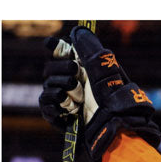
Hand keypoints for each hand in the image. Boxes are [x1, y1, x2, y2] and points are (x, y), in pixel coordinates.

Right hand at [39, 27, 160, 161]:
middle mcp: (72, 84)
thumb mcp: (107, 74)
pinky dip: (51, 103)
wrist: (114, 129)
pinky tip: (63, 105)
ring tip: (73, 92)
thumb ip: (93, 52)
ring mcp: (65, 101)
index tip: (52, 45)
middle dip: (60, 69)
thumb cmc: (115, 102)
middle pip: (50, 69)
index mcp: (83, 71)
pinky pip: (45, 105)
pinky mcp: (60, 117)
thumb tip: (78, 32)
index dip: (56, 48)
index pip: (61, 54)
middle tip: (74, 71)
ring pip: (48, 86)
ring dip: (58, 86)